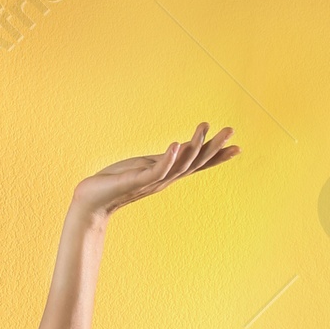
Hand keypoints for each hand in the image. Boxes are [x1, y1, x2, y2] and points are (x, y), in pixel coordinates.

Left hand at [72, 122, 238, 220]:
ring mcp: (151, 181)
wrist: (91, 201)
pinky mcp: (136, 182)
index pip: (197, 165)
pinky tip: (176, 144)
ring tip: (204, 126)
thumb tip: (182, 147)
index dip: (217, 157)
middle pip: (195, 163)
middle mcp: (164, 180)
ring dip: (193, 146)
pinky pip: (156, 171)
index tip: (238, 147)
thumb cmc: (116, 182)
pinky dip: (167, 159)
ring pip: (179, 165)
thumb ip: (164, 160)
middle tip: (230, 130)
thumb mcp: (146, 166)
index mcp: (167, 174)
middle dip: (213, 147)